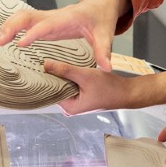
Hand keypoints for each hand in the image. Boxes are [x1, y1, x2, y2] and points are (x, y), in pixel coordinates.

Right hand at [0, 0, 127, 70]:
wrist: (99, 4)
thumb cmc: (101, 17)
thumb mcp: (105, 34)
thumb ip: (103, 51)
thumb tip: (106, 68)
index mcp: (67, 18)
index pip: (47, 25)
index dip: (34, 33)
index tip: (21, 43)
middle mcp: (54, 16)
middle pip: (28, 16)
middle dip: (12, 26)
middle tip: (0, 42)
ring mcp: (47, 18)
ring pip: (23, 17)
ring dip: (9, 26)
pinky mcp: (44, 22)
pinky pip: (25, 21)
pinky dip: (13, 26)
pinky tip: (5, 37)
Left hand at [44, 61, 165, 114]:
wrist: (128, 92)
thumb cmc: (110, 88)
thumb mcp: (85, 76)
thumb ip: (65, 70)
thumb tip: (46, 65)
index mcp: (69, 108)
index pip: (50, 91)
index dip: (45, 77)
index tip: (37, 65)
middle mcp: (70, 107)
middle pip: (55, 87)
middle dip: (53, 75)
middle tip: (44, 59)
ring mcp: (76, 101)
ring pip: (63, 84)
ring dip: (62, 73)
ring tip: (54, 60)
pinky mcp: (81, 95)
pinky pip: (71, 83)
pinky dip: (70, 75)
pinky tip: (67, 65)